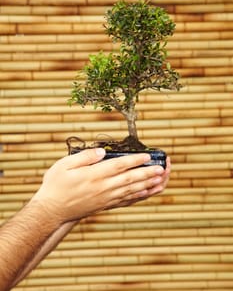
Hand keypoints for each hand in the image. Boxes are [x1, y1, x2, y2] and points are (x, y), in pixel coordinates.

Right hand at [32, 149, 169, 222]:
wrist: (52, 211)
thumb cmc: (56, 185)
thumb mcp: (64, 165)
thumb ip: (84, 157)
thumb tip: (102, 151)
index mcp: (94, 175)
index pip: (119, 166)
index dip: (134, 160)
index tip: (147, 155)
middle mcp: (103, 188)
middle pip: (130, 179)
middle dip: (148, 173)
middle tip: (162, 168)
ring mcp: (106, 198)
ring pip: (132, 190)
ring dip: (148, 184)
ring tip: (162, 179)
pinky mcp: (106, 205)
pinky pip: (126, 201)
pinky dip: (139, 196)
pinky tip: (148, 192)